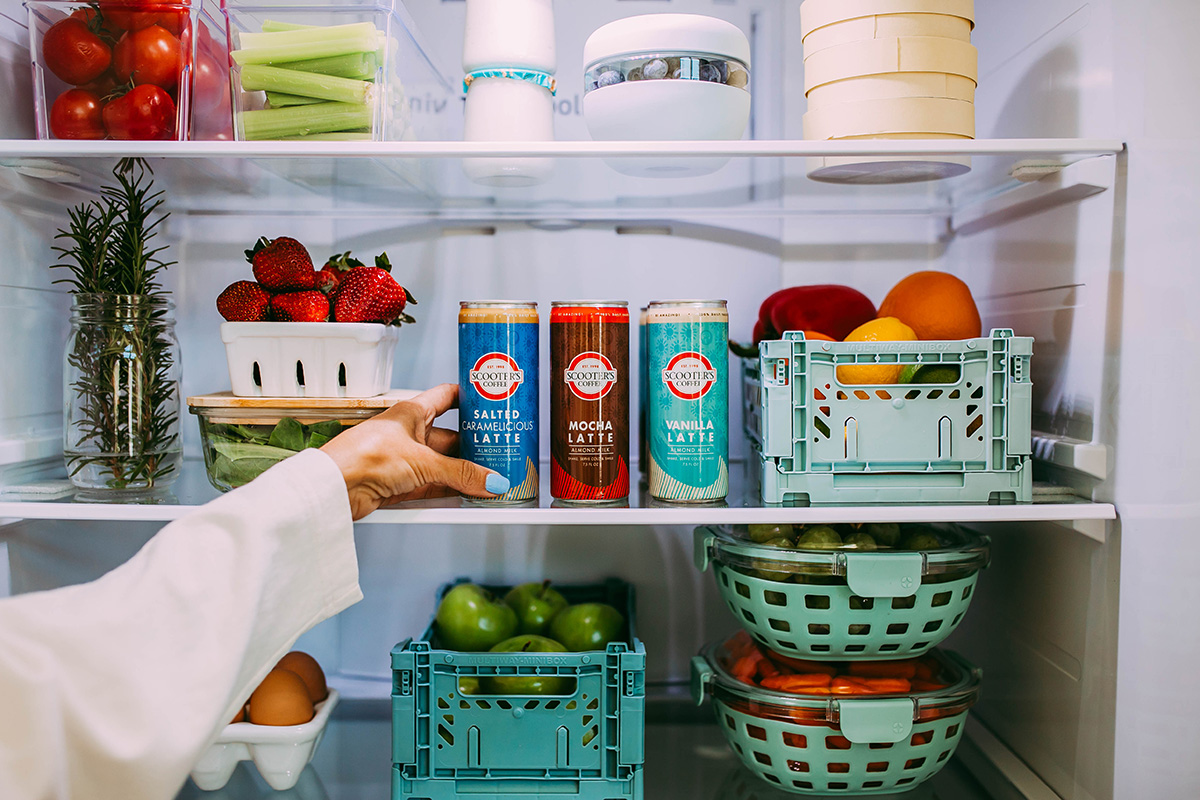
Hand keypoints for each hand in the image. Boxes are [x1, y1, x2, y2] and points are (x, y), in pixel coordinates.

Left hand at [320, 384, 509, 519]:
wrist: (334, 487)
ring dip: (463, 474)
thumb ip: (460, 474)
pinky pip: (433, 486)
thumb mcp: (422, 462)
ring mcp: (404, 459)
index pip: (447, 397)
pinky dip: (450, 491)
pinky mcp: (399, 484)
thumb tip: (490, 481)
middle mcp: (408, 433)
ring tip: (489, 481)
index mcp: (411, 413)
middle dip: (473, 448)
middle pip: (451, 438)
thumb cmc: (363, 456)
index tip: (491, 402)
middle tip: (500, 455)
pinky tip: (467, 496)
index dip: (469, 398)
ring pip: (443, 465)